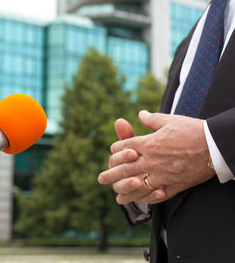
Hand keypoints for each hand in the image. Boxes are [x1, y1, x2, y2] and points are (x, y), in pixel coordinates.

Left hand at [99, 110, 214, 203]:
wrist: (215, 145)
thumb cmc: (192, 130)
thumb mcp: (170, 120)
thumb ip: (151, 119)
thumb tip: (140, 114)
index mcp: (149, 142)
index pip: (123, 147)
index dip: (116, 149)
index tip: (114, 152)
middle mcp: (152, 159)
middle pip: (125, 169)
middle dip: (111, 174)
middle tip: (100, 179)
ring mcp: (162, 174)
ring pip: (137, 185)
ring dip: (125, 191)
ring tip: (116, 197)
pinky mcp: (174, 185)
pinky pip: (155, 195)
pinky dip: (145, 199)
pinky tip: (138, 201)